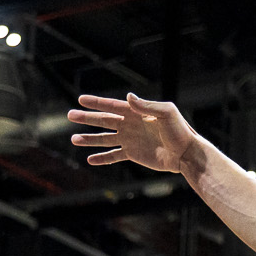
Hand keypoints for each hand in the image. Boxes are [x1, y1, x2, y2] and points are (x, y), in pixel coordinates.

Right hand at [68, 93, 202, 173]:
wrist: (186, 153)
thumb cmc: (180, 130)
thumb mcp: (166, 113)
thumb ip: (147, 105)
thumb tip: (127, 97)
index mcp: (136, 112)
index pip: (112, 106)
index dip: (96, 103)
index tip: (81, 100)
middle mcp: (130, 125)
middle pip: (103, 120)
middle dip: (86, 119)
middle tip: (69, 115)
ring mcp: (130, 140)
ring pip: (105, 139)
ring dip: (89, 139)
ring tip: (74, 140)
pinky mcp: (133, 154)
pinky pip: (114, 156)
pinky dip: (102, 158)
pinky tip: (90, 159)